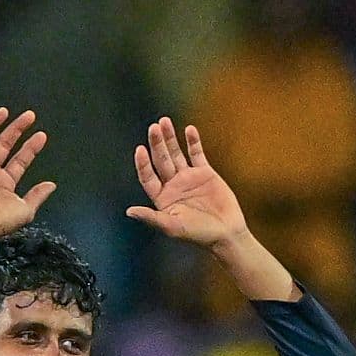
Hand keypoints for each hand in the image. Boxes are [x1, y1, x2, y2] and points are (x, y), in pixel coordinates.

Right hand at [0, 108, 55, 238]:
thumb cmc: (2, 222)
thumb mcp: (27, 209)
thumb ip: (38, 195)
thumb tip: (51, 185)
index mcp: (5, 183)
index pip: (19, 160)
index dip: (30, 147)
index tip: (41, 135)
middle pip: (3, 144)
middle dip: (16, 129)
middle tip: (29, 116)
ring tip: (5, 112)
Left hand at [127, 117, 247, 249]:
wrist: (226, 233)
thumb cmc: (198, 234)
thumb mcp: (173, 227)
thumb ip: (152, 217)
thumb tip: (129, 212)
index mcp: (162, 197)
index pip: (148, 177)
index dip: (143, 164)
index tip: (140, 150)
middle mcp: (173, 185)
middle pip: (160, 160)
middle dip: (157, 143)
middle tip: (154, 127)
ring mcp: (188, 177)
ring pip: (176, 153)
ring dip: (170, 138)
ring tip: (164, 121)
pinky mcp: (205, 173)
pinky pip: (197, 154)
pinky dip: (193, 142)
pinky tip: (189, 130)